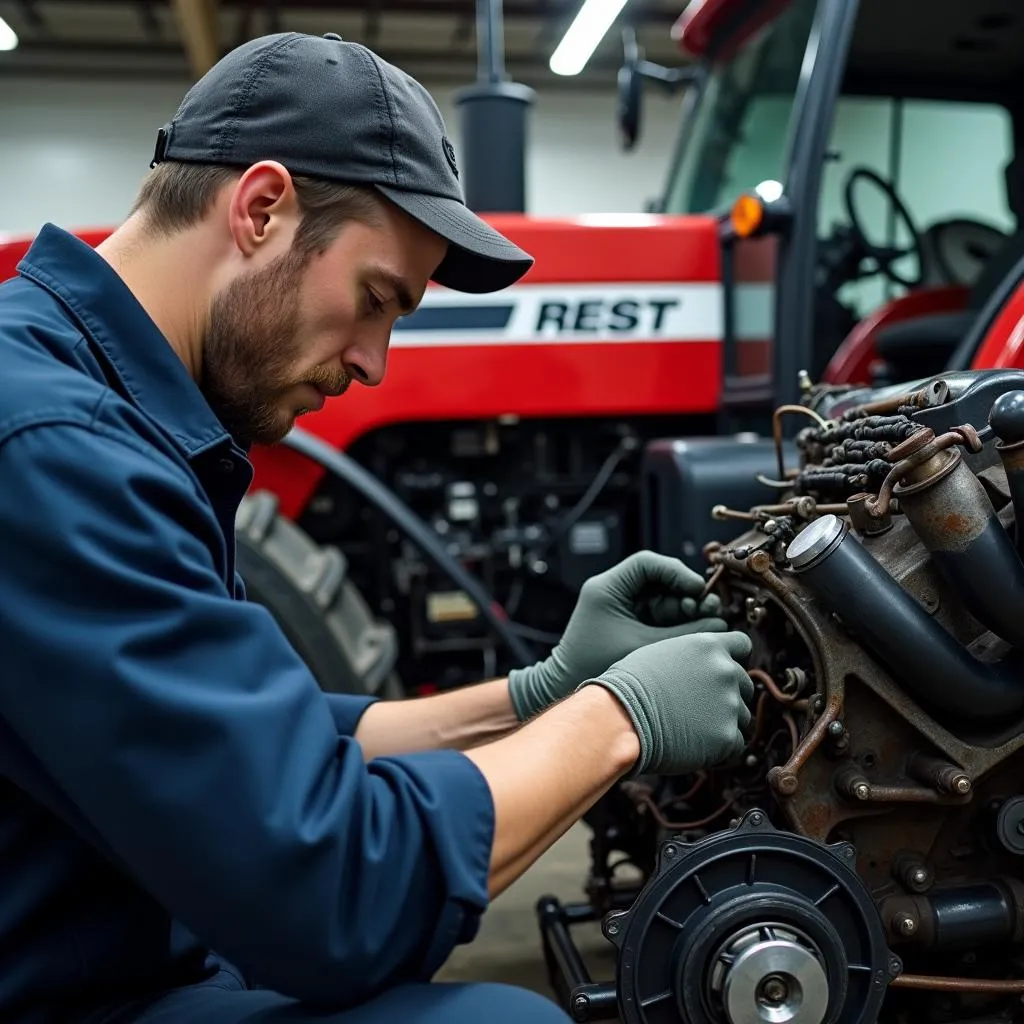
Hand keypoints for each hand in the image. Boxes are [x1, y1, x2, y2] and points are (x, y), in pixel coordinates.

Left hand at [507, 551, 724, 720]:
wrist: (566, 689)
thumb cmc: (595, 668)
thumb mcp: (643, 648)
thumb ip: (682, 635)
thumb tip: (719, 625)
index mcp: (607, 588)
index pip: (647, 564)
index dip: (677, 572)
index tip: (697, 590)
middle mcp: (614, 592)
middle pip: (660, 580)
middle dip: (687, 594)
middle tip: (709, 611)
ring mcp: (624, 608)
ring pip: (665, 598)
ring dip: (687, 610)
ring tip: (705, 625)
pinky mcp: (632, 624)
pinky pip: (662, 616)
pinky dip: (679, 623)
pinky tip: (694, 636)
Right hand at [580, 631, 753, 775]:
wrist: (619, 719)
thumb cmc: (629, 686)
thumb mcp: (660, 653)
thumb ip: (691, 657)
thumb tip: (701, 668)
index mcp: (708, 645)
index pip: (742, 645)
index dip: (731, 659)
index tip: (720, 672)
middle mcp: (725, 670)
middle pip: (745, 683)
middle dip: (727, 694)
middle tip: (698, 706)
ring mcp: (729, 704)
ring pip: (743, 716)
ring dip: (724, 721)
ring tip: (691, 727)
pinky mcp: (727, 736)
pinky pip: (736, 744)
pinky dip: (720, 747)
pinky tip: (695, 744)